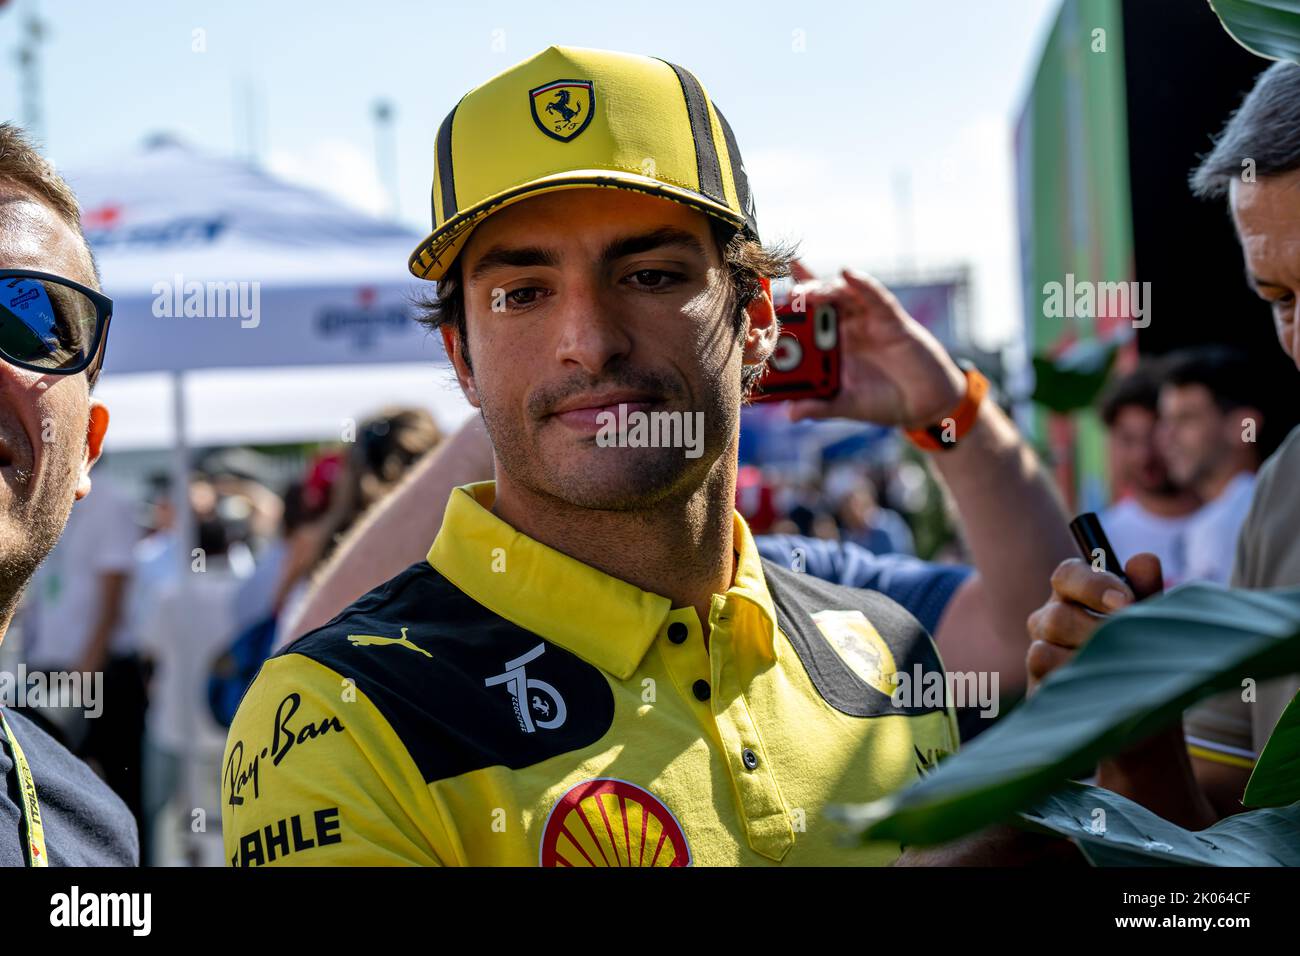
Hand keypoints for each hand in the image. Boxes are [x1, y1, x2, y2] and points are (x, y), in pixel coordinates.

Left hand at [784, 263, 966, 428]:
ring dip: (823, 288)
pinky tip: (847, 274)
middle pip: (816, 303)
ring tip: (806, 289)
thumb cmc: (882, 402)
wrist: (924, 403)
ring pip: (840, 295)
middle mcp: (843, 329)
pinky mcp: (890, 318)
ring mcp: (865, 320)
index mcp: (828, 348)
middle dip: (799, 295)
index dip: (784, 315)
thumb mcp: (848, 406)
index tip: (762, 309)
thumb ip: (821, 407)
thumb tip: (790, 414)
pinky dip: (861, 283)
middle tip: (781, 293)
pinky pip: (874, 296)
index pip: (802, 326)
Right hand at [1025, 553, 1162, 693]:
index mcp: (1075, 597)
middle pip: (1057, 614)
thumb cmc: (1147, 661)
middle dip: (1097, 632)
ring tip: (1119, 672)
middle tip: (1129, 647)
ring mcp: (1040, 653)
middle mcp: (1050, 621)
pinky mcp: (1037, 686)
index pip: (1067, 574)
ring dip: (1087, 657)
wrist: (1147, 715)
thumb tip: (1144, 558)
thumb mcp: (1153, 625)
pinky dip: (1076, 679)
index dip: (1093, 584)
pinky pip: (1043, 671)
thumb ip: (1148, 591)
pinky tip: (1103, 690)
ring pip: (1044, 644)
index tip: (1127, 602)